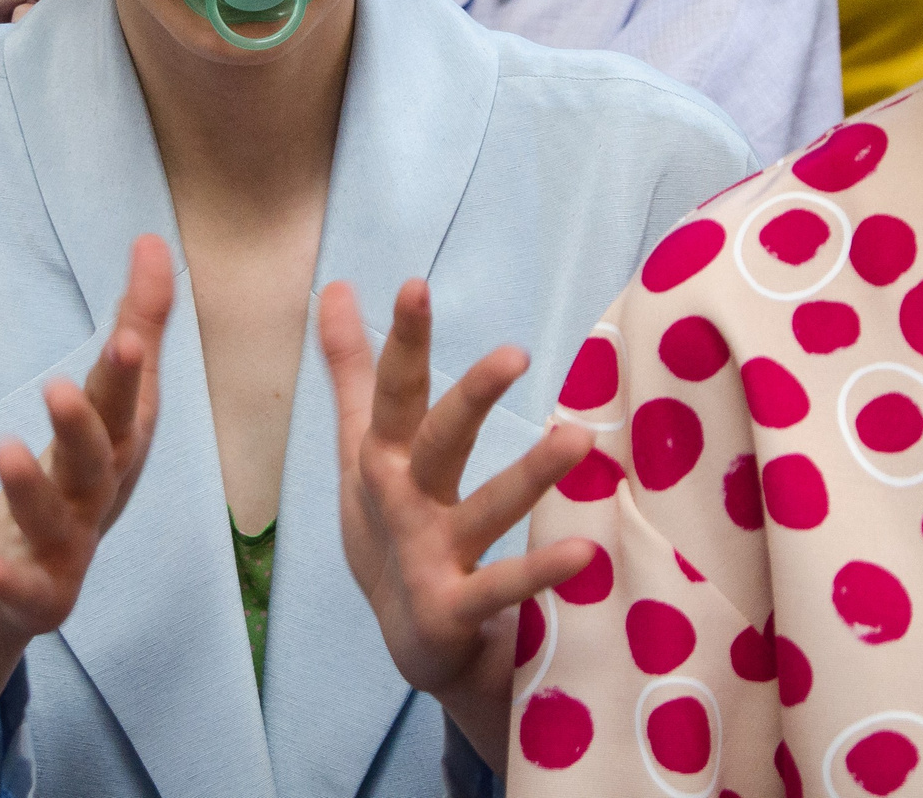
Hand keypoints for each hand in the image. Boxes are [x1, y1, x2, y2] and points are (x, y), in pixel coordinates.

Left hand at [0, 235, 173, 788]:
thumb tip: (153, 241)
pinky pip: (22, 591)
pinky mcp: (37, 598)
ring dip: (34, 487)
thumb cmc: (70, 484)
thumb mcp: (99, 405)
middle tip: (62, 382)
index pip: (128, 401)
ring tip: (6, 445)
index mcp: (119, 449)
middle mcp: (101, 498)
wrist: (16, 590)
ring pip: (59, 520)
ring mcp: (71, 551)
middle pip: (100, 459)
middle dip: (89, 422)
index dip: (129, 367)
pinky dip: (4, 577)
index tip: (126, 331)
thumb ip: (133, 327)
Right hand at [321, 278, 594, 768]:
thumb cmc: (391, 526)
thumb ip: (354, 369)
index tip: (415, 286)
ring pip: (484, 512)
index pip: (395, 391)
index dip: (403, 340)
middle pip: (437, 443)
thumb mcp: (363, 446)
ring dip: (530, 478)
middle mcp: (403, 504)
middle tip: (516, 353)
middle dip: (470, 399)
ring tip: (578, 440)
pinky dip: (539, 573)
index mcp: (384, 459)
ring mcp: (428, 558)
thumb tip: (338, 287)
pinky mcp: (456, 610)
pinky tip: (584, 550)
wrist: (409, 637)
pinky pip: (503, 588)